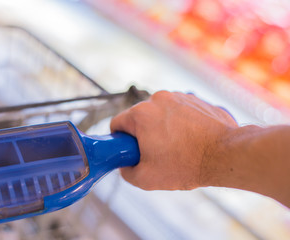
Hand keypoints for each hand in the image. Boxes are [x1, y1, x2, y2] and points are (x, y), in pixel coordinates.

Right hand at [110, 91, 237, 190]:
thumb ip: (126, 172)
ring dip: (161, 128)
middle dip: (143, 134)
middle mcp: (158, 99)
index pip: (117, 123)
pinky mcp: (195, 99)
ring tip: (176, 147)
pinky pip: (178, 111)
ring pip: (159, 114)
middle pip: (139, 117)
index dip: (120, 140)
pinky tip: (189, 140)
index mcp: (141, 114)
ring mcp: (178, 96)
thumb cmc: (188, 164)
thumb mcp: (146, 178)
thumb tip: (126, 165)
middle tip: (155, 153)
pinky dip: (179, 123)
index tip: (130, 151)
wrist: (226, 154)